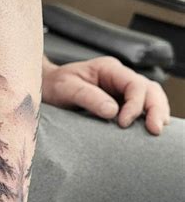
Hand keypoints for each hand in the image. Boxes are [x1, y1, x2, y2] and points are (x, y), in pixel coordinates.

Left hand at [42, 56, 170, 134]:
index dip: (135, 104)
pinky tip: (147, 130)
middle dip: (156, 109)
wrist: (45, 88)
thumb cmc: (54, 85)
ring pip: (150, 97)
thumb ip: (88, 97)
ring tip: (156, 132)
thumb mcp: (66, 88)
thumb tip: (112, 112)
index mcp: (109, 69)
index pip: (134, 84)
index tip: (123, 123)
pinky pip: (140, 108)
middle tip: (155, 130)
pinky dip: (147, 117)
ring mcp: (120, 90)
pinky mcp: (118, 103)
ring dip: (157, 113)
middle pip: (149, 90)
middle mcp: (119, 78)